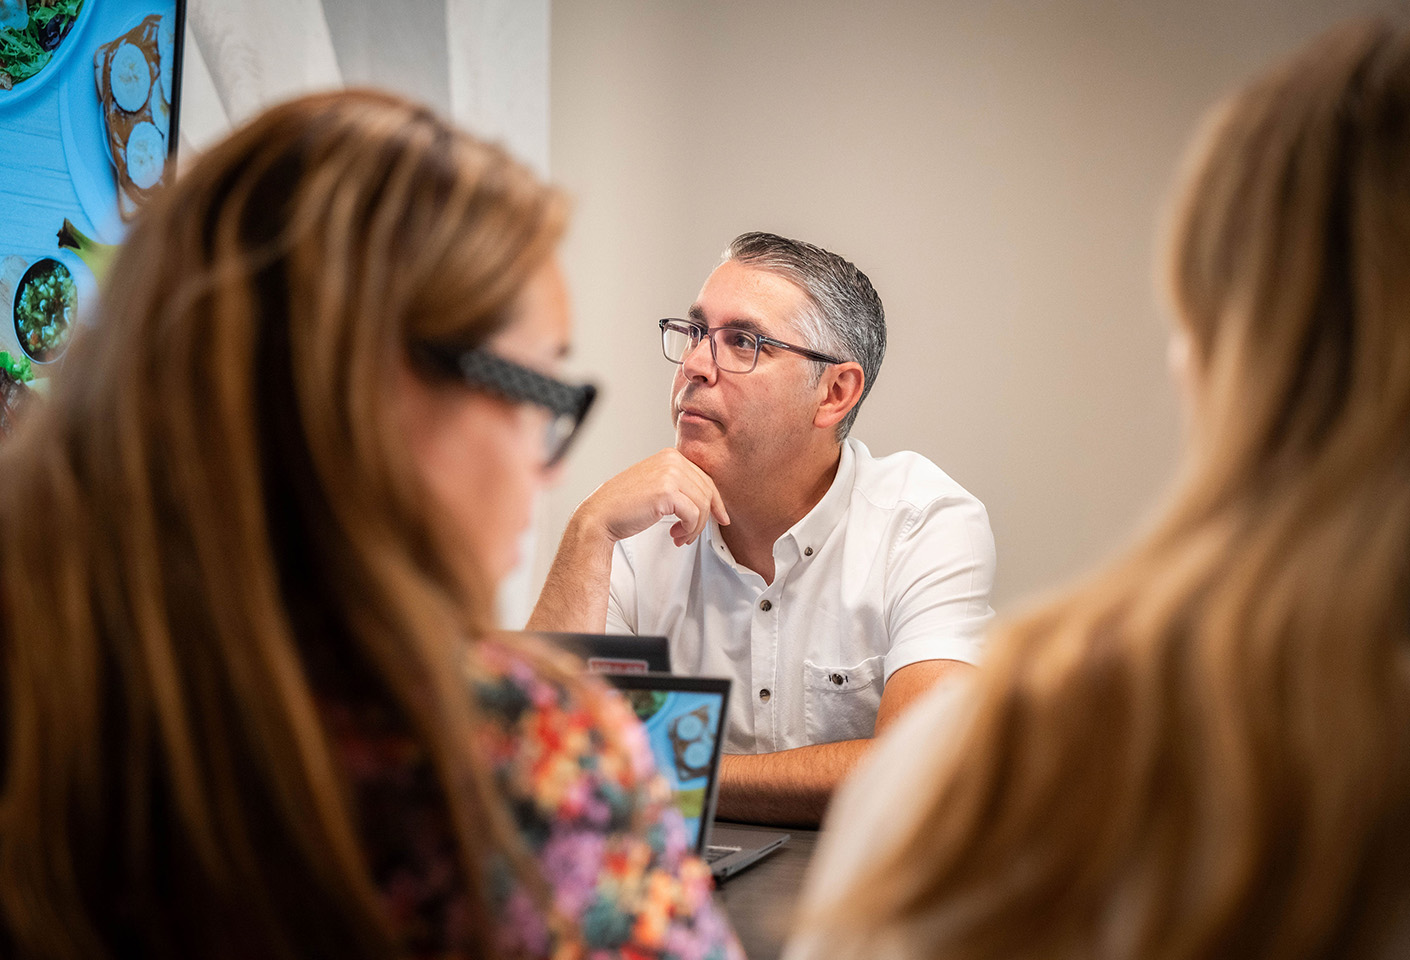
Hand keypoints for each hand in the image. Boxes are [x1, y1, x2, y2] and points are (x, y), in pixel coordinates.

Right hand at [577, 448, 729, 546]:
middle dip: (705, 518)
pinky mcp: (667, 492)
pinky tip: (676, 535)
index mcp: (670, 455)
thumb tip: (709, 501)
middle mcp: (672, 460)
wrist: (600, 515)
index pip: (705, 478)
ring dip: (695, 527)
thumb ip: (679, 485)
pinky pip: (694, 515)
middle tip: (690, 533)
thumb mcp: (656, 485)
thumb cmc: (624, 505)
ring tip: (681, 537)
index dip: (715, 502)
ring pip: (703, 505)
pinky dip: (689, 529)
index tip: (720, 517)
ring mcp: (670, 474)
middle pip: (707, 492)